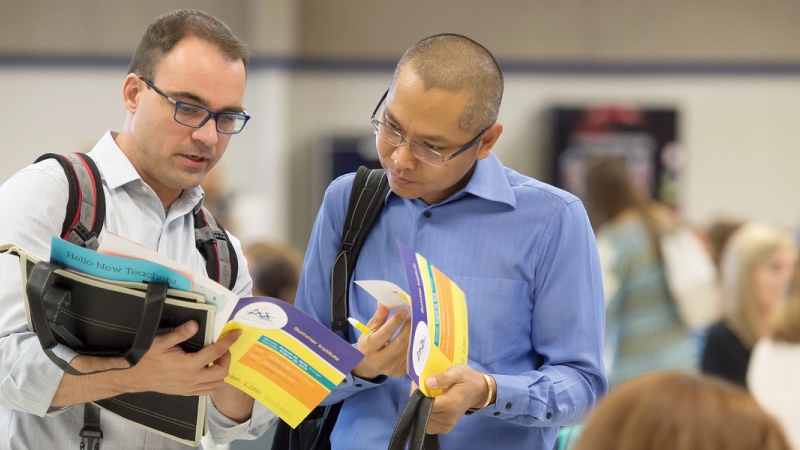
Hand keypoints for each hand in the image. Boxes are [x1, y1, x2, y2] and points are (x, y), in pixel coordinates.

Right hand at [121, 320, 240, 395]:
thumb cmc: (147, 358)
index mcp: (189, 365)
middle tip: (222, 348)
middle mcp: (192, 379)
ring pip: (216, 384)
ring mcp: (190, 388)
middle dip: (227, 358)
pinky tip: (208, 371)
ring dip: (221, 371)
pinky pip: (206, 391)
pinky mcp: (186, 392)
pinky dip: (213, 382)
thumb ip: (180, 333)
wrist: (134, 377)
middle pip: (222, 372)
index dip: (228, 342)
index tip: (236, 334)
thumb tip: (196, 325)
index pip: (216, 352)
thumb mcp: (162, 342)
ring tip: (216, 359)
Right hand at [351, 304, 410, 378]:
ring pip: (407, 350)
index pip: (385, 333)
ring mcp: (391, 368)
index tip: (404, 311)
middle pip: (399, 342)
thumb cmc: (368, 344)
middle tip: (413, 317)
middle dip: (408, 328)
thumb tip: (384, 302)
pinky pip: (411, 357)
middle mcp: (379, 360)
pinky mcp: (399, 372)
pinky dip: (414, 346)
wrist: (367, 365)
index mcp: (369, 348)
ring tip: (417, 325)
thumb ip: (378, 317)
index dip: (395, 321)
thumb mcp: (369, 330)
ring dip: (413, 336)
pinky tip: (416, 337)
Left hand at [423, 365, 494, 433]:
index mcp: (451, 404)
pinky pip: (427, 424)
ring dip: (421, 407)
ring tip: (428, 395)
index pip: (425, 403)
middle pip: (422, 411)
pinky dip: (425, 414)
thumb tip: (427, 383)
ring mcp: (446, 426)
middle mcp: (448, 419)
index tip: (418, 383)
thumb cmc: (466, 379)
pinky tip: (431, 404)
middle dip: (419, 399)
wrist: (477, 391)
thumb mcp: (457, 372)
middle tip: (422, 387)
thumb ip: (443, 377)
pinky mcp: (444, 429)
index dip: (418, 393)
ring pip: (422, 418)